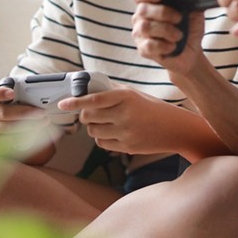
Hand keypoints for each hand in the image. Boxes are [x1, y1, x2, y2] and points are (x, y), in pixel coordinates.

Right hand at [0, 82, 52, 147]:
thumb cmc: (2, 103)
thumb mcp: (5, 94)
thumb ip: (15, 91)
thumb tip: (34, 94)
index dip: (1, 93)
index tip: (12, 94)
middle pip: (4, 113)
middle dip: (25, 113)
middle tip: (41, 112)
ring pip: (8, 128)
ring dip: (28, 125)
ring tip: (43, 121)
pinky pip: (9, 140)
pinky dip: (24, 136)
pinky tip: (35, 131)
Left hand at [63, 87, 184, 154]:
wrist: (174, 128)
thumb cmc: (153, 108)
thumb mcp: (135, 95)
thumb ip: (113, 92)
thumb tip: (88, 90)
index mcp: (126, 97)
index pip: (94, 99)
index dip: (76, 101)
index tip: (63, 104)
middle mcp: (125, 114)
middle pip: (89, 116)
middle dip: (85, 115)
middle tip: (90, 113)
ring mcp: (126, 132)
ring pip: (93, 131)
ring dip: (93, 127)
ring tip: (104, 123)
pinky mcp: (126, 147)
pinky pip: (102, 143)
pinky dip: (101, 138)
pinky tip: (112, 132)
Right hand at [130, 0, 207, 73]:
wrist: (192, 50)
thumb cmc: (189, 28)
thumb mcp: (193, 10)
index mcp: (151, 4)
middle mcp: (142, 17)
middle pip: (142, 9)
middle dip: (163, 12)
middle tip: (179, 18)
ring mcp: (140, 34)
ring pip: (145, 27)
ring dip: (166, 30)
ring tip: (179, 35)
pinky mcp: (143, 49)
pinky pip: (149, 45)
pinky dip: (164, 45)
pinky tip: (173, 45)